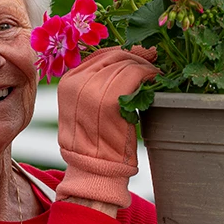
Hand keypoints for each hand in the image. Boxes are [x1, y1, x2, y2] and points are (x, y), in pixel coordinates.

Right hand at [56, 46, 157, 207]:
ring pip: (126, 64)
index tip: (139, 55)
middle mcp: (77, 83)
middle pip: (114, 56)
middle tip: (152, 59)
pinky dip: (149, 74)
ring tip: (155, 72)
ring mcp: (92, 91)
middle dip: (136, 55)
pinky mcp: (110, 101)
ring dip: (145, 65)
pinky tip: (156, 78)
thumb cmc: (93, 142)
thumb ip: (92, 84)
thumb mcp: (81, 107)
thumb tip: (121, 60)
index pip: (99, 55)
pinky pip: (135, 75)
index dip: (122, 53)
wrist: (93, 170)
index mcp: (67, 82)